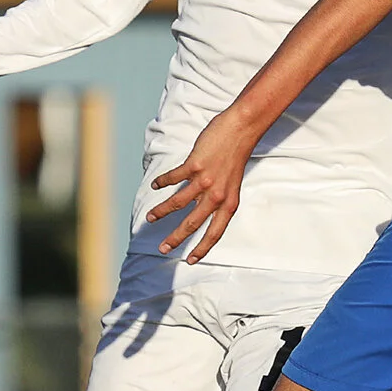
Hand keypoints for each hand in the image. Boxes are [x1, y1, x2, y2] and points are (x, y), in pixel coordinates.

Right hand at [146, 105, 260, 262]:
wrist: (241, 130)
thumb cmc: (235, 157)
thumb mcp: (231, 184)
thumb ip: (216, 198)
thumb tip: (196, 207)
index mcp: (229, 203)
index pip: (215, 233)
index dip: (202, 248)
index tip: (190, 260)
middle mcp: (217, 196)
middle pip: (192, 224)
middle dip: (176, 238)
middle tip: (162, 249)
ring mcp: (206, 181)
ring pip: (178, 202)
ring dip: (162, 211)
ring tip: (150, 218)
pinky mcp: (195, 165)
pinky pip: (173, 178)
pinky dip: (162, 182)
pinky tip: (155, 185)